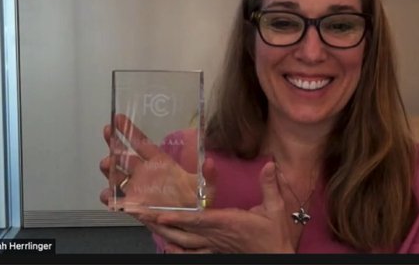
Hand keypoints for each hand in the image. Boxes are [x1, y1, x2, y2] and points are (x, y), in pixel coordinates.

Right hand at [98, 114, 204, 211]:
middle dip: (113, 143)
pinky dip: (110, 198)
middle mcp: (145, 173)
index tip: (118, 118)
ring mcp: (137, 189)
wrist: (188, 225)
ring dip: (110, 168)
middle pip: (124, 155)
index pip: (142, 143)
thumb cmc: (196, 203)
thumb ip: (209, 175)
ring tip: (107, 164)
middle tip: (107, 132)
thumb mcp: (206, 187)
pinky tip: (108, 195)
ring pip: (117, 175)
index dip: (130, 130)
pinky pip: (117, 200)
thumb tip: (210, 162)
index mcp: (160, 163)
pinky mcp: (133, 206)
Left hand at [136, 161, 297, 253]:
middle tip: (142, 215)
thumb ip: (269, 186)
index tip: (161, 214)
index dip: (179, 218)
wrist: (277, 258)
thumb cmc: (275, 236)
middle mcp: (217, 236)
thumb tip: (269, 163)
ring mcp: (215, 246)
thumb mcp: (276, 209)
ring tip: (147, 225)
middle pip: (184, 232)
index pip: (199, 220)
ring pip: (184, 243)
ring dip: (165, 234)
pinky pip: (193, 255)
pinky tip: (167, 247)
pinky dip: (178, 252)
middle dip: (162, 223)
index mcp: (228, 223)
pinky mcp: (217, 252)